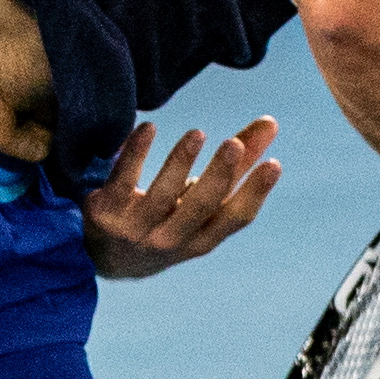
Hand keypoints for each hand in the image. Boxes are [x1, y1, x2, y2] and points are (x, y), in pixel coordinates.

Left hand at [81, 115, 281, 280]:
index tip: (274, 164)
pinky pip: (121, 180)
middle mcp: (171, 239)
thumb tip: (271, 123)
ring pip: (161, 196)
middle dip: (218, 176)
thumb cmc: (170, 219)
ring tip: (197, 133)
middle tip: (234, 144)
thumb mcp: (203, 200)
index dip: (254, 194)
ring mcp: (136, 229)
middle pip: (199, 208)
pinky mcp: (105, 213)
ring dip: (179, 163)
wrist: (108, 256)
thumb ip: (237, 163)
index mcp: (202, 238)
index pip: (233, 219)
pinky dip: (135, 153)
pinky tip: (148, 127)